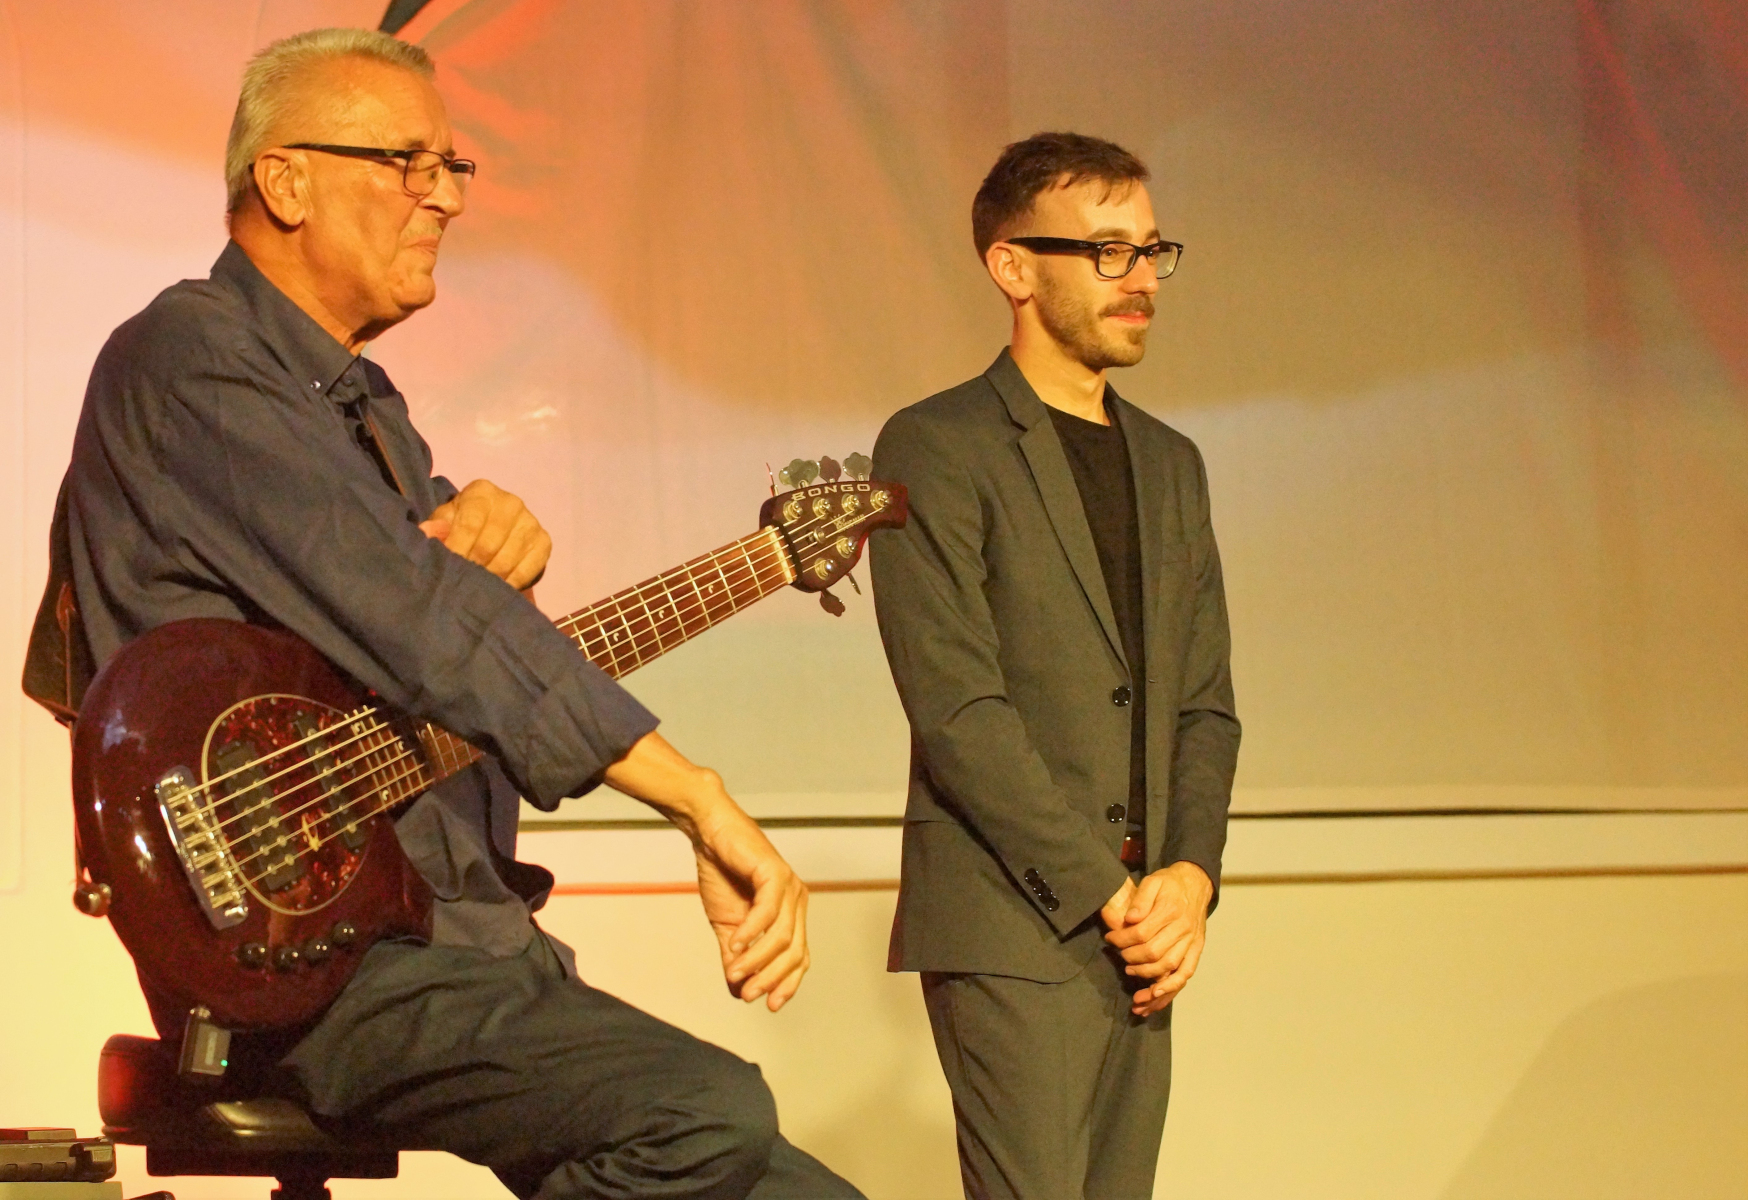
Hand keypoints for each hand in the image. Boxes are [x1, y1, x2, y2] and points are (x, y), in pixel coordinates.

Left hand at [418, 478, 551, 590]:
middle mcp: (510, 502)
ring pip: (507, 560)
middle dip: (472, 567)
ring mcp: (530, 522)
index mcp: (482, 492)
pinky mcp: (543, 542)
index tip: (449, 568)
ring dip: (489, 579)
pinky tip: (497, 587)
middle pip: (489, 545)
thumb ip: (434, 528)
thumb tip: (429, 532)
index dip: (458, 548)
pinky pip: (527, 570)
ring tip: (476, 587)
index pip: (471, 524)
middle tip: (461, 582)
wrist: (490, 530)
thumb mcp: (444, 522)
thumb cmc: (461, 525)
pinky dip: (510, 583)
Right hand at [690, 799, 811, 1011]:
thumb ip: (733, 956)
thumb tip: (736, 989)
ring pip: (781, 937)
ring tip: (734, 972)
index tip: (769, 1005)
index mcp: (790, 914)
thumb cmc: (722, 873)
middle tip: (746, 993)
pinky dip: (750, 932)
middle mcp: (797, 901)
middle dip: (770, 978)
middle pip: (794, 953)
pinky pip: (767, 912)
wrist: (709, 834)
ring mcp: (789, 886)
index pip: (799, 958)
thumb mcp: (727, 924)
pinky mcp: (775, 873)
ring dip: (756, 960)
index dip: (786, 984)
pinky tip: (733, 944)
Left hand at [1101, 861, 1212, 1016]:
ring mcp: (1192, 942)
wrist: (1196, 884)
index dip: (1121, 939)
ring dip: (1147, 976)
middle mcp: (1183, 929)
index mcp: (1170, 910)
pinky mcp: (1196, 950)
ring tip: (1130, 973)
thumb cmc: (1170, 883)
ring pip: (1168, 967)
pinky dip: (1171, 987)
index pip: (1141, 933)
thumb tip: (1130, 919)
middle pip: (1153, 953)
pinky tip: (1155, 994)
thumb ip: (1140, 899)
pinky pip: (1185, 974)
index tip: (1110, 939)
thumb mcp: (1153, 881)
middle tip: (1120, 955)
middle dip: (1131, 957)